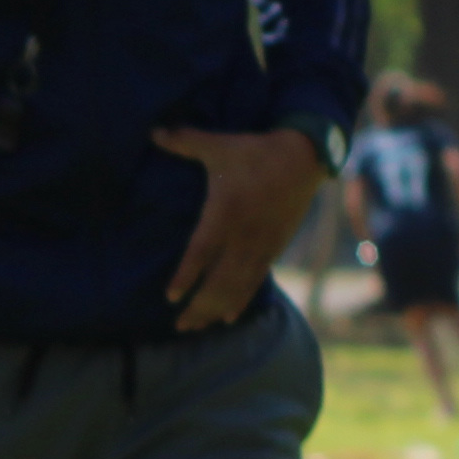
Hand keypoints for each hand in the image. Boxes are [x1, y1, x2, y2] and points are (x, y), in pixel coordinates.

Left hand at [147, 126, 333, 332]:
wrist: (304, 156)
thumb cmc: (255, 151)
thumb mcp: (219, 145)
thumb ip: (185, 141)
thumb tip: (154, 131)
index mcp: (227, 211)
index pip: (203, 251)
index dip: (187, 275)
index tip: (171, 296)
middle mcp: (245, 234)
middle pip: (220, 279)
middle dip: (200, 305)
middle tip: (180, 326)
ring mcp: (262, 243)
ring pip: (238, 285)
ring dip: (217, 308)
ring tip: (197, 327)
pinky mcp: (275, 247)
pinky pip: (256, 280)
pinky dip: (241, 299)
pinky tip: (228, 317)